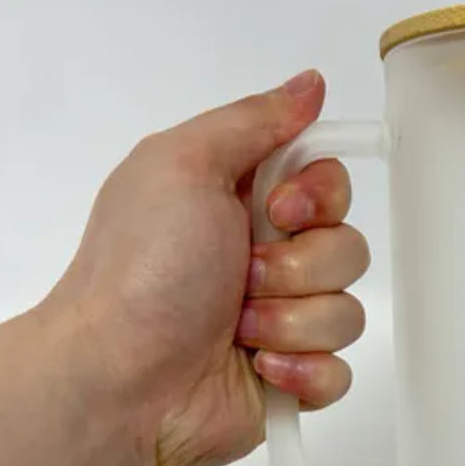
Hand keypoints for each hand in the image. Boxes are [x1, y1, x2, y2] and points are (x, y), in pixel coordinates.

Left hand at [48, 70, 367, 465]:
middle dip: (299, 266)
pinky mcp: (292, 377)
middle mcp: (268, 259)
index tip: (280, 209)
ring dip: (290, 321)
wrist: (117, 380)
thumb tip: (310, 85)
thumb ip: (254, 120)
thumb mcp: (182, 165)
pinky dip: (301, 373)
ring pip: (347, 312)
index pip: (331, 183)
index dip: (321, 197)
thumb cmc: (138, 275)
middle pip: (347, 247)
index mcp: (244, 203)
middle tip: (242, 275)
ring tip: (237, 328)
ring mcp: (282, 320)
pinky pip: (340, 371)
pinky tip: (258, 368)